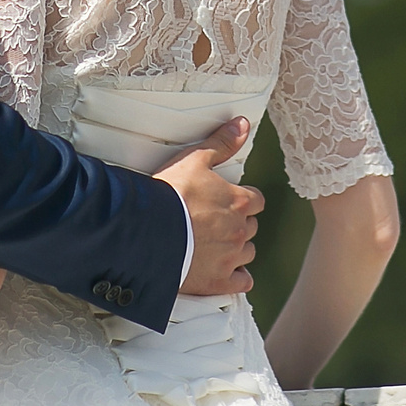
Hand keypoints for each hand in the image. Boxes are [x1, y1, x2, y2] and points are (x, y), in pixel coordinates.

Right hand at [158, 117, 263, 296]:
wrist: (148, 231)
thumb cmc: (170, 193)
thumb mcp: (195, 160)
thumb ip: (222, 142)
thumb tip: (243, 123)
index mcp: (240, 202)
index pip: (256, 200)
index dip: (243, 200)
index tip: (227, 201)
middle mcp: (241, 230)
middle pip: (251, 227)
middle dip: (238, 224)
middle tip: (214, 222)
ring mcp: (231, 258)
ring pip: (248, 253)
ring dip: (237, 249)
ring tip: (215, 245)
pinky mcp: (219, 281)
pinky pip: (243, 282)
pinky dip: (237, 277)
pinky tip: (223, 271)